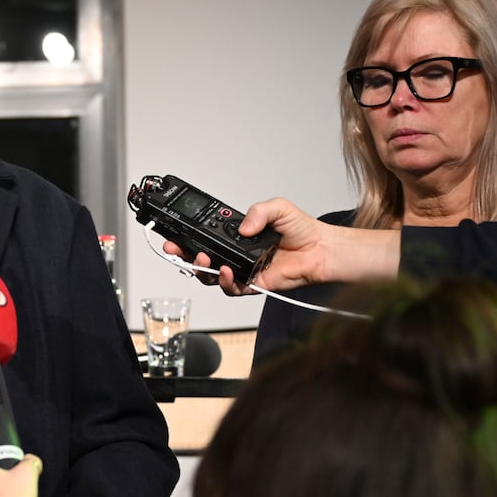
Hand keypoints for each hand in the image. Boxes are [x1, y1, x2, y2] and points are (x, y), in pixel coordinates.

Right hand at [162, 198, 341, 294]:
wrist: (321, 250)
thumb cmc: (303, 231)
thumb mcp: (277, 208)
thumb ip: (257, 212)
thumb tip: (242, 227)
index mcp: (238, 236)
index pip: (207, 238)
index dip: (189, 237)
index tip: (176, 233)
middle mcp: (237, 254)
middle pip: (202, 258)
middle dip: (184, 255)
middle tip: (175, 249)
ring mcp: (243, 270)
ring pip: (212, 276)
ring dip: (202, 269)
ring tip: (202, 260)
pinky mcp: (253, 285)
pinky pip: (232, 288)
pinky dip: (226, 282)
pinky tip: (227, 272)